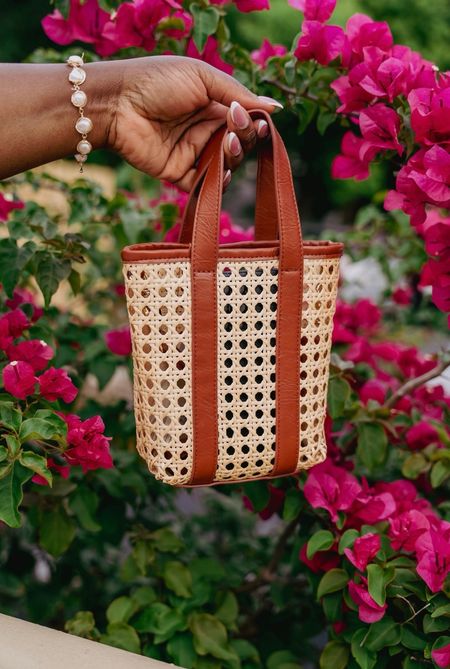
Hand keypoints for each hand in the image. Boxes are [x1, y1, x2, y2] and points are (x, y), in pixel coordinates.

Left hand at [106, 56, 281, 189]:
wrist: (118, 103)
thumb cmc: (158, 81)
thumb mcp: (203, 78)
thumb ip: (238, 94)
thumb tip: (275, 107)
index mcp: (212, 105)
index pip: (244, 121)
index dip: (254, 124)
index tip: (257, 121)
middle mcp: (204, 130)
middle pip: (239, 144)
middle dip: (245, 139)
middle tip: (236, 128)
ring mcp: (191, 153)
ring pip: (226, 165)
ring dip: (233, 157)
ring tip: (226, 143)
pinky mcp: (177, 173)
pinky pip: (204, 185)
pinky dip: (218, 183)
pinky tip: (223, 172)